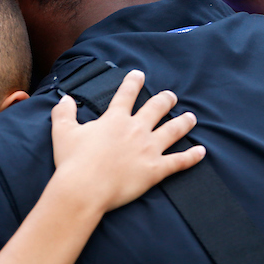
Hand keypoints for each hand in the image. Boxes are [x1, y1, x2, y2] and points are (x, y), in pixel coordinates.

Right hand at [51, 70, 205, 213]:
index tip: (139, 74)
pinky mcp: (155, 170)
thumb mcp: (62, 132)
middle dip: (165, 100)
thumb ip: (64, 113)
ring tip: (191, 117)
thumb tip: (65, 99)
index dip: (133, 82)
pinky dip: (192, 157)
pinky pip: (179, 161)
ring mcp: (148, 149)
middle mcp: (136, 129)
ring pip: (173, 130)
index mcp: (115, 119)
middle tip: (171, 96)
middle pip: (156, 108)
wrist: (84, 189)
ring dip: (183, 122)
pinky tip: (202, 152)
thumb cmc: (72, 161)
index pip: (126, 94)